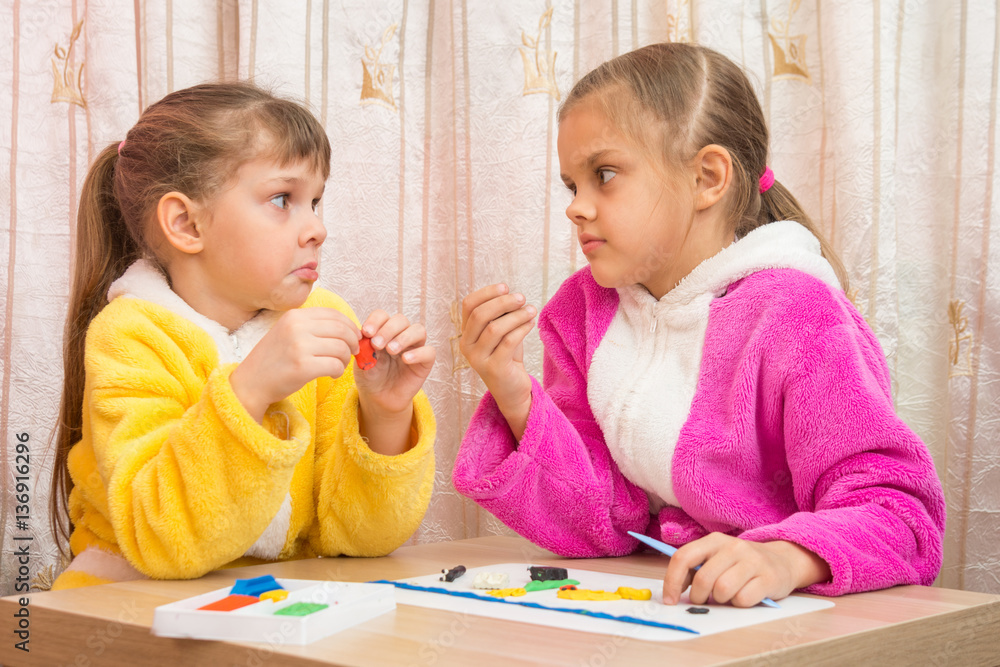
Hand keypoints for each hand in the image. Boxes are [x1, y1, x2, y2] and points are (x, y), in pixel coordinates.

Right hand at [230, 308, 359, 422]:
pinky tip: (332, 374)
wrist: (250, 383)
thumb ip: (312, 326)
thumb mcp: (287, 332)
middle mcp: (296, 327)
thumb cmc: (273, 359)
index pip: (334, 314)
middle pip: (342, 330)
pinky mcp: (303, 367)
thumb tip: (347, 326)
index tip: (354, 337)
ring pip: (341, 348)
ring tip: (338, 365)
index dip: (350, 326)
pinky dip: (339, 371)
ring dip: (346, 359)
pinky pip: (335, 365)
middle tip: (352, 352)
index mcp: (294, 316)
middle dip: (353, 342)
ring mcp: (299, 346)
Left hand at [354, 309, 435, 416]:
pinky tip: (405, 360)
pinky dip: (418, 353)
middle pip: (401, 319)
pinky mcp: (425, 362)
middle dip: (388, 329)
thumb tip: (365, 336)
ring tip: (391, 350)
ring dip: (404, 337)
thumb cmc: (370, 376)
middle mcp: (401, 335)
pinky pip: (429, 352)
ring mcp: (414, 347)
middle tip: (377, 344)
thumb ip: (364, 348)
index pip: (383, 315)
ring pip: (418, 330)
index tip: (366, 332)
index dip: (375, 320)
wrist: (378, 398)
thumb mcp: (362, 362)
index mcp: (384, 331)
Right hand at [460, 284, 535, 438]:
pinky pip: (508, 342)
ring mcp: (478, 359)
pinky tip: (531, 324)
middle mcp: (467, 346)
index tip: (505, 287)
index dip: (486, 293)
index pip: (468, 305)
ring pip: (495, 328)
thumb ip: (500, 316)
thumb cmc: (507, 357)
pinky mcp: (494, 369)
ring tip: (531, 310)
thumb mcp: (501, 334)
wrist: (512, 390)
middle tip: (521, 298)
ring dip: (516, 315)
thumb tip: (509, 294)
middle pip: (480, 315)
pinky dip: (521, 329)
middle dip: (503, 302)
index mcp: (466, 334)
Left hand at [661, 533, 831, 607]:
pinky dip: (739, 603)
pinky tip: (745, 596)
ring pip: (722, 590)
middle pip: (703, 578)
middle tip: (704, 599)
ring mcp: (752, 561)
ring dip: (720, 600)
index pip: (683, 557)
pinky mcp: (768, 578)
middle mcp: (733, 546)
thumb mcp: (717, 558)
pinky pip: (743, 599)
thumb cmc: (741, 564)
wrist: (782, 561)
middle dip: (698, 596)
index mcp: (714, 540)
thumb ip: (696, 569)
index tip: (670, 600)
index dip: (672, 581)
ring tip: (727, 595)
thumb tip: (674, 592)